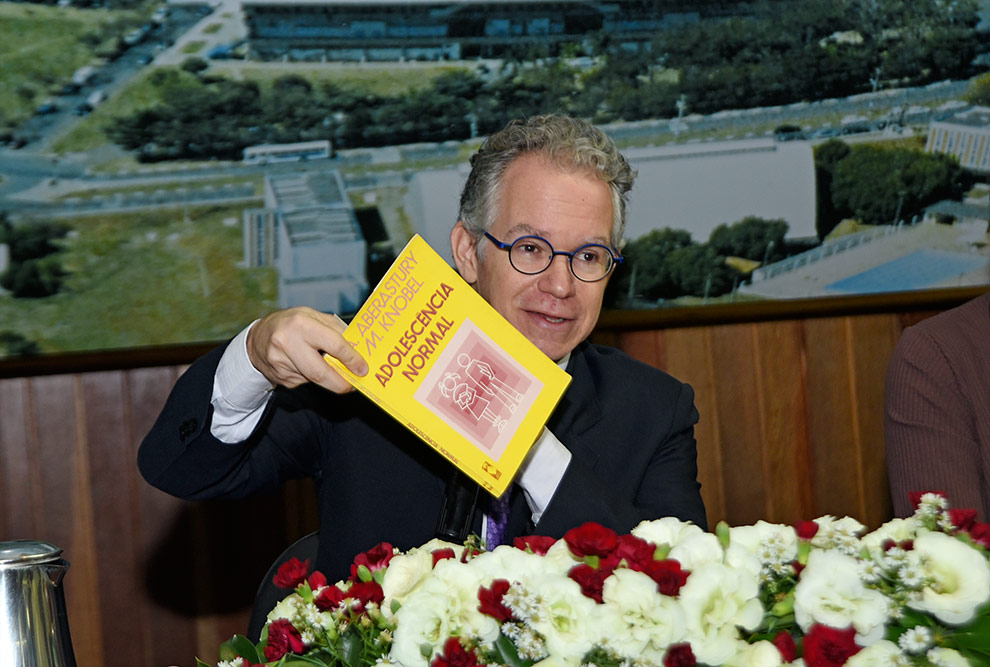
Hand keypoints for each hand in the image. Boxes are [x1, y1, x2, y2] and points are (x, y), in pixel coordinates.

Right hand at [246, 307, 367, 392]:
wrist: (258, 339)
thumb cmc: (291, 324)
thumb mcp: (313, 316)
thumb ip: (335, 330)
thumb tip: (357, 348)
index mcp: (302, 324)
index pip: (334, 345)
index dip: (352, 359)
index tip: (362, 368)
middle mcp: (288, 343)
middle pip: (321, 373)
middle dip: (341, 383)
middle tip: (352, 385)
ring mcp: (281, 363)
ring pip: (314, 379)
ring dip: (327, 378)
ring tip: (328, 367)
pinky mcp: (280, 378)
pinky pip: (304, 381)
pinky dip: (312, 377)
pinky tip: (305, 365)